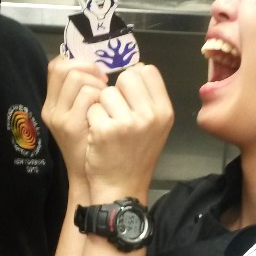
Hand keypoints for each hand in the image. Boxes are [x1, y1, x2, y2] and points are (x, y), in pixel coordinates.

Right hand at [42, 57, 107, 181]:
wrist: (96, 180)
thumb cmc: (96, 149)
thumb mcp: (85, 119)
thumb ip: (86, 96)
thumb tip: (103, 70)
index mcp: (53, 104)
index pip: (56, 66)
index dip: (78, 61)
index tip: (98, 74)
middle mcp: (51, 109)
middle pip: (65, 68)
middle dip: (91, 69)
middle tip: (106, 83)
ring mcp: (60, 117)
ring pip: (77, 78)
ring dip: (98, 84)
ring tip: (108, 99)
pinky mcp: (71, 125)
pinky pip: (89, 95)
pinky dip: (103, 97)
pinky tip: (110, 110)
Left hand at [85, 63, 173, 198]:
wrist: (121, 187)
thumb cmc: (136, 155)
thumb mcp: (155, 126)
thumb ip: (149, 98)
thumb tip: (138, 67)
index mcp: (164, 111)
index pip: (148, 71)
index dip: (134, 79)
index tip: (128, 95)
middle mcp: (150, 115)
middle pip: (127, 76)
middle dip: (117, 91)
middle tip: (116, 113)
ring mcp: (127, 123)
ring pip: (106, 92)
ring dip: (102, 106)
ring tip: (108, 126)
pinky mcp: (104, 130)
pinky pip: (92, 107)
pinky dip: (91, 119)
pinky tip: (98, 136)